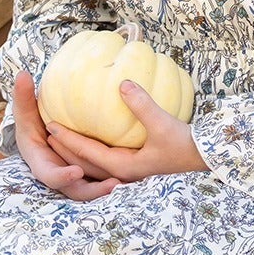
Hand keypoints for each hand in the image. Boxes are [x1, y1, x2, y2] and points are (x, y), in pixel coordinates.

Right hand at [11, 71, 122, 201]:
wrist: (38, 136)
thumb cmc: (30, 123)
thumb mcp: (25, 114)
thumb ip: (22, 98)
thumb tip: (21, 73)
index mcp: (42, 166)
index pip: (51, 177)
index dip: (63, 176)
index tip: (75, 172)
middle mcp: (60, 177)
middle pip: (77, 190)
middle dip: (94, 190)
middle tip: (113, 183)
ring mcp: (75, 180)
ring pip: (93, 188)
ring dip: (109, 187)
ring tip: (127, 182)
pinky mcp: (89, 177)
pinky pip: (102, 180)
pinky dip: (115, 180)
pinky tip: (137, 173)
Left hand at [44, 78, 208, 182]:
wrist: (207, 156)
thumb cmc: (186, 144)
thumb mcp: (163, 123)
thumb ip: (142, 104)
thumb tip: (122, 83)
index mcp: (125, 166)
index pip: (87, 152)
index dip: (68, 139)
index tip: (50, 124)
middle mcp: (124, 172)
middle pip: (85, 162)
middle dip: (64, 149)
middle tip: (46, 131)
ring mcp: (130, 170)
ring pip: (95, 162)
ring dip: (76, 150)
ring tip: (61, 135)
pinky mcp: (137, 164)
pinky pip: (107, 157)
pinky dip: (93, 148)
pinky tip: (92, 134)